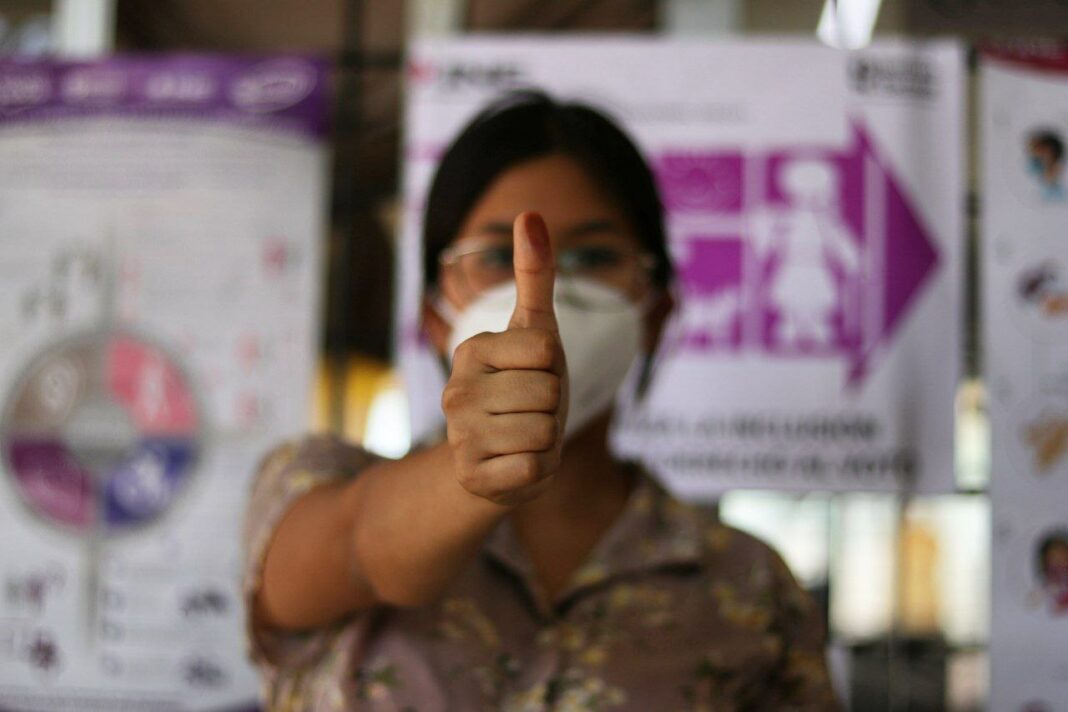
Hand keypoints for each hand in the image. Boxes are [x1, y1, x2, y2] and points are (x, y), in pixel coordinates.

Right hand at [442, 212, 567, 506]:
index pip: (547, 352)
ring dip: (548, 439)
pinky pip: (535, 470)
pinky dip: (539, 470)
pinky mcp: (473, 477)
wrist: (501, 455)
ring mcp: (460, 437)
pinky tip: (518, 463)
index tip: (534, 375)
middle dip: (553, 406)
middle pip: (548, 394)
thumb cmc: (524, 383)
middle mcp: (456, 392)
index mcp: (472, 351)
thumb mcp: (536, 330)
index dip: (554, 368)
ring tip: (526, 435)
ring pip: (545, 432)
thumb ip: (534, 274)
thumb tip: (531, 213)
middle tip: (531, 410)